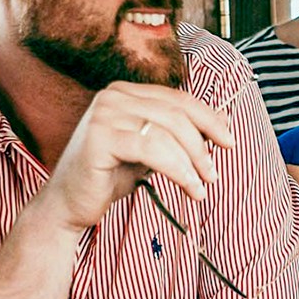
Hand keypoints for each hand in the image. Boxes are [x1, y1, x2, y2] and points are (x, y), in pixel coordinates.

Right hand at [36, 82, 231, 231]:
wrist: (69, 205)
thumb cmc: (110, 177)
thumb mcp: (153, 151)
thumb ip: (180, 134)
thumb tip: (224, 120)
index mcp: (126, 92)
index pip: (178, 99)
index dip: (209, 119)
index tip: (229, 142)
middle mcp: (113, 95)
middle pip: (176, 113)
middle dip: (203, 144)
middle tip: (214, 174)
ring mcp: (104, 112)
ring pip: (168, 132)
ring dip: (193, 162)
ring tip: (202, 187)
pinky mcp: (100, 136)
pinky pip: (153, 149)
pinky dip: (179, 170)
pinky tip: (190, 188)